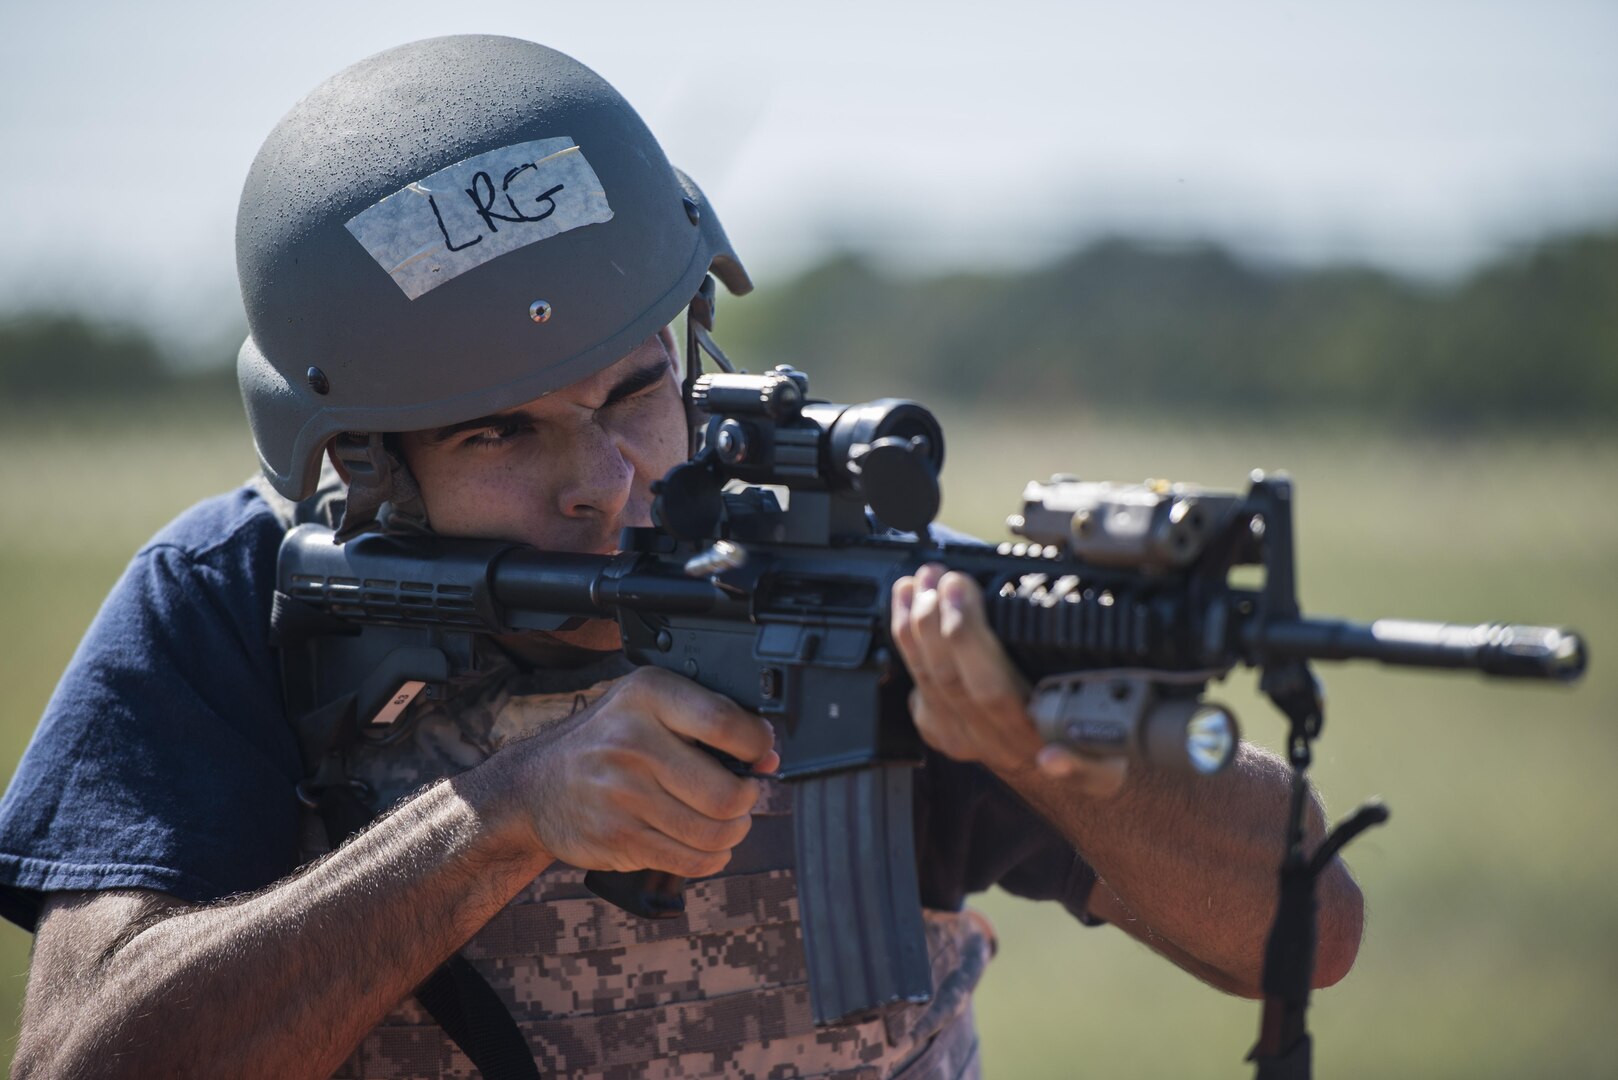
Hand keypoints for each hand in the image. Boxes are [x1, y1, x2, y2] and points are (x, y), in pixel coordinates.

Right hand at [509, 667, 779, 876]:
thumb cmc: (606, 740)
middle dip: (748, 800)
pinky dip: (711, 858)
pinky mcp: (618, 838)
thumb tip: (769, 756)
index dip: (758, 745)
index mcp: (646, 696)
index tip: (760, 753)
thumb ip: (707, 721)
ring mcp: (622, 794)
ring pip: (713, 833)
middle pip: (727, 792)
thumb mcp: (647, 706)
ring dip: (733, 832)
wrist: (535, 785)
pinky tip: (707, 845)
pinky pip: (690, 860)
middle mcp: (632, 742)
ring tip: (727, 821)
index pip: (725, 723)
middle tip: (743, 795)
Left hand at [891, 564, 1127, 797]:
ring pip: (924, 678)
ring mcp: (958, 735)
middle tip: (938, 574)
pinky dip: (905, 639)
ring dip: (914, 624)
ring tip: (917, 581)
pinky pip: (913, 680)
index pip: (987, 688)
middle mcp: (987, 739)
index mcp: (1029, 738)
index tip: (963, 588)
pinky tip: (905, 603)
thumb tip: (1054, 760)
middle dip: (935, 618)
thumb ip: (1085, 762)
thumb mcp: (1103, 764)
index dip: (967, 637)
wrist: (1055, 782)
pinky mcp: (940, 729)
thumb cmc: (1086, 754)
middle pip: (947, 676)